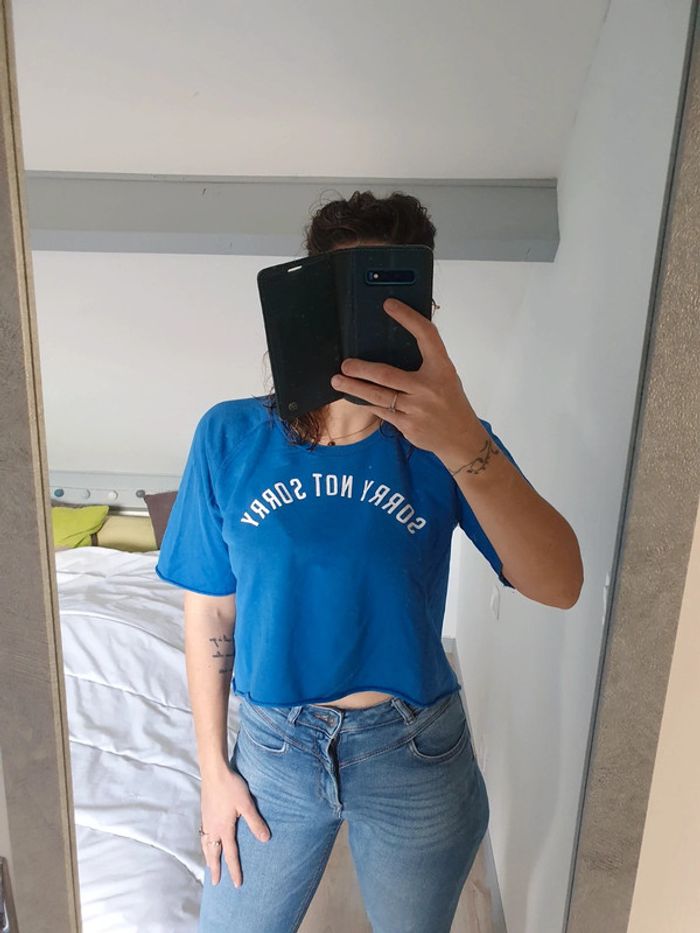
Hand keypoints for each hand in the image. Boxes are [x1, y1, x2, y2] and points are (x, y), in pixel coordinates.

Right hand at [200, 765, 269, 886]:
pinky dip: (204, 844)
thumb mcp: (246, 804)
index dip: (234, 870)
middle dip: (215, 868)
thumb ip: (255, 822)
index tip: (237, 884)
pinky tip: (206, 841)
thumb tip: (265, 839)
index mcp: (224, 829)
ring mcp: (206, 821)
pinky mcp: (204, 813)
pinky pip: (203, 835)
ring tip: (209, 865)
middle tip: (215, 882)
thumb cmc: (231, 787)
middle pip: (213, 853)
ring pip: (206, 845)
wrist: (214, 772)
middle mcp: (213, 828)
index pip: (230, 854)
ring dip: (208, 857)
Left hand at [329, 298, 482, 459]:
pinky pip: (381, 412)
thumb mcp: (445, 376)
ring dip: (354, 388)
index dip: (408, 318)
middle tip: (344, 364)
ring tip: (337, 381)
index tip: (389, 305)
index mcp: (442, 368)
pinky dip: (366, 403)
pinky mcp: (408, 426)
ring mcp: (417, 409)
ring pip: (377, 396)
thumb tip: (392, 345)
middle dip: (361, 369)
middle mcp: (429, 387)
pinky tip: (355, 398)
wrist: (461, 438)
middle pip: (386, 374)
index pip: (425, 336)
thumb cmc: (450, 402)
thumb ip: (425, 363)